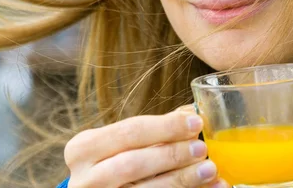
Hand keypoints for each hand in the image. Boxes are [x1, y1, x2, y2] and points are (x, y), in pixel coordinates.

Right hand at [64, 106, 228, 187]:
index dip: (165, 127)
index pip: (129, 132)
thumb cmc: (105, 165)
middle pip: (134, 162)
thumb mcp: (116, 145)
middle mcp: (86, 178)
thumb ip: (150, 130)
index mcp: (83, 148)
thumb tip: (190, 113)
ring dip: (181, 179)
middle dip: (172, 154)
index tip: (195, 122)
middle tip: (202, 148)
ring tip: (210, 170)